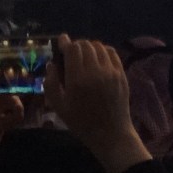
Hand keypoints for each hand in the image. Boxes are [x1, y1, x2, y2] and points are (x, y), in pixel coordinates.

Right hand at [45, 34, 150, 172]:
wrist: (110, 132)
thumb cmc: (80, 122)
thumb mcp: (58, 106)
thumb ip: (51, 83)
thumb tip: (51, 64)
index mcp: (78, 79)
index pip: (73, 49)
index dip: (66, 42)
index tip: (61, 40)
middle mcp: (96, 71)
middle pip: (86, 45)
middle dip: (76, 45)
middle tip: (71, 51)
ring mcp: (111, 71)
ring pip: (99, 46)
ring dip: (89, 46)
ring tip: (84, 54)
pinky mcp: (121, 73)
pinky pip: (112, 53)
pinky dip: (103, 50)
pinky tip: (98, 57)